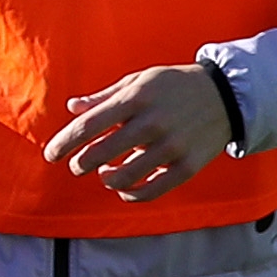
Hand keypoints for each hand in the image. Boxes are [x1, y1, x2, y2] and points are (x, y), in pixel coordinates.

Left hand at [42, 64, 234, 203]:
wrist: (225, 95)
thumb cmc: (173, 86)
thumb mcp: (139, 81)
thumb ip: (105, 97)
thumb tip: (72, 107)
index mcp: (137, 98)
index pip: (89, 125)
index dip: (64, 143)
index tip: (50, 155)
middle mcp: (153, 122)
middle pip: (102, 153)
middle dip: (81, 164)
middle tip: (78, 166)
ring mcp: (172, 146)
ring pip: (125, 176)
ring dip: (107, 179)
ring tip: (104, 174)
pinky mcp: (188, 166)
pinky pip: (152, 190)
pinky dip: (132, 194)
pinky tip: (124, 188)